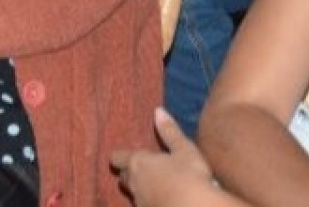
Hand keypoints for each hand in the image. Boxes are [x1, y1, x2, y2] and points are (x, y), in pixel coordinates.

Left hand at [111, 109, 234, 205]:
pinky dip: (151, 202)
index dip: (121, 156)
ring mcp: (139, 202)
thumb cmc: (190, 177)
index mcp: (138, 163)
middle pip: (123, 177)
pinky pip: (144, 205)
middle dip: (130, 173)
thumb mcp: (185, 150)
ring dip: (141, 189)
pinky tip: (164, 201)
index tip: (128, 156)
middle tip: (145, 171)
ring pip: (134, 193)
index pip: (117, 157)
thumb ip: (170, 132)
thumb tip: (158, 110)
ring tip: (157, 187)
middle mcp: (133, 183)